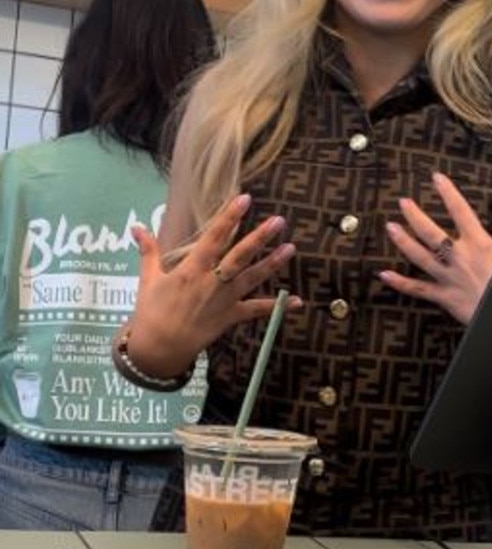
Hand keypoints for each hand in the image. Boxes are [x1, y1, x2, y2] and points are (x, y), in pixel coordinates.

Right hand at [124, 194, 299, 375]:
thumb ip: (148, 251)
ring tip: (291, 248)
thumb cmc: (151, 312)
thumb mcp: (148, 280)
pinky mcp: (230, 317)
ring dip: (272, 263)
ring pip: (252, 278)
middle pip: (239, 256)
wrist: (158, 349)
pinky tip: (297, 301)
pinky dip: (278, 306)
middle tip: (279, 221)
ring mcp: (224, 301)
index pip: (213, 238)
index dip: (228, 218)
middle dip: (260, 238)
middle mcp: (211, 283)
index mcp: (190, 270)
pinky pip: (257, 311)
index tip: (244, 199)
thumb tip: (137, 228)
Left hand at [380, 172, 491, 324]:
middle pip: (431, 232)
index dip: (448, 193)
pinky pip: (418, 289)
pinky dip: (400, 283)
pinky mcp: (444, 297)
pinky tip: (385, 274)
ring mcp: (448, 277)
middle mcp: (459, 257)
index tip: (436, 178)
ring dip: (403, 241)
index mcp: (479, 244)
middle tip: (403, 202)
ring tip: (390, 227)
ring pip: (420, 256)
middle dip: (415, 216)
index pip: (461, 211)